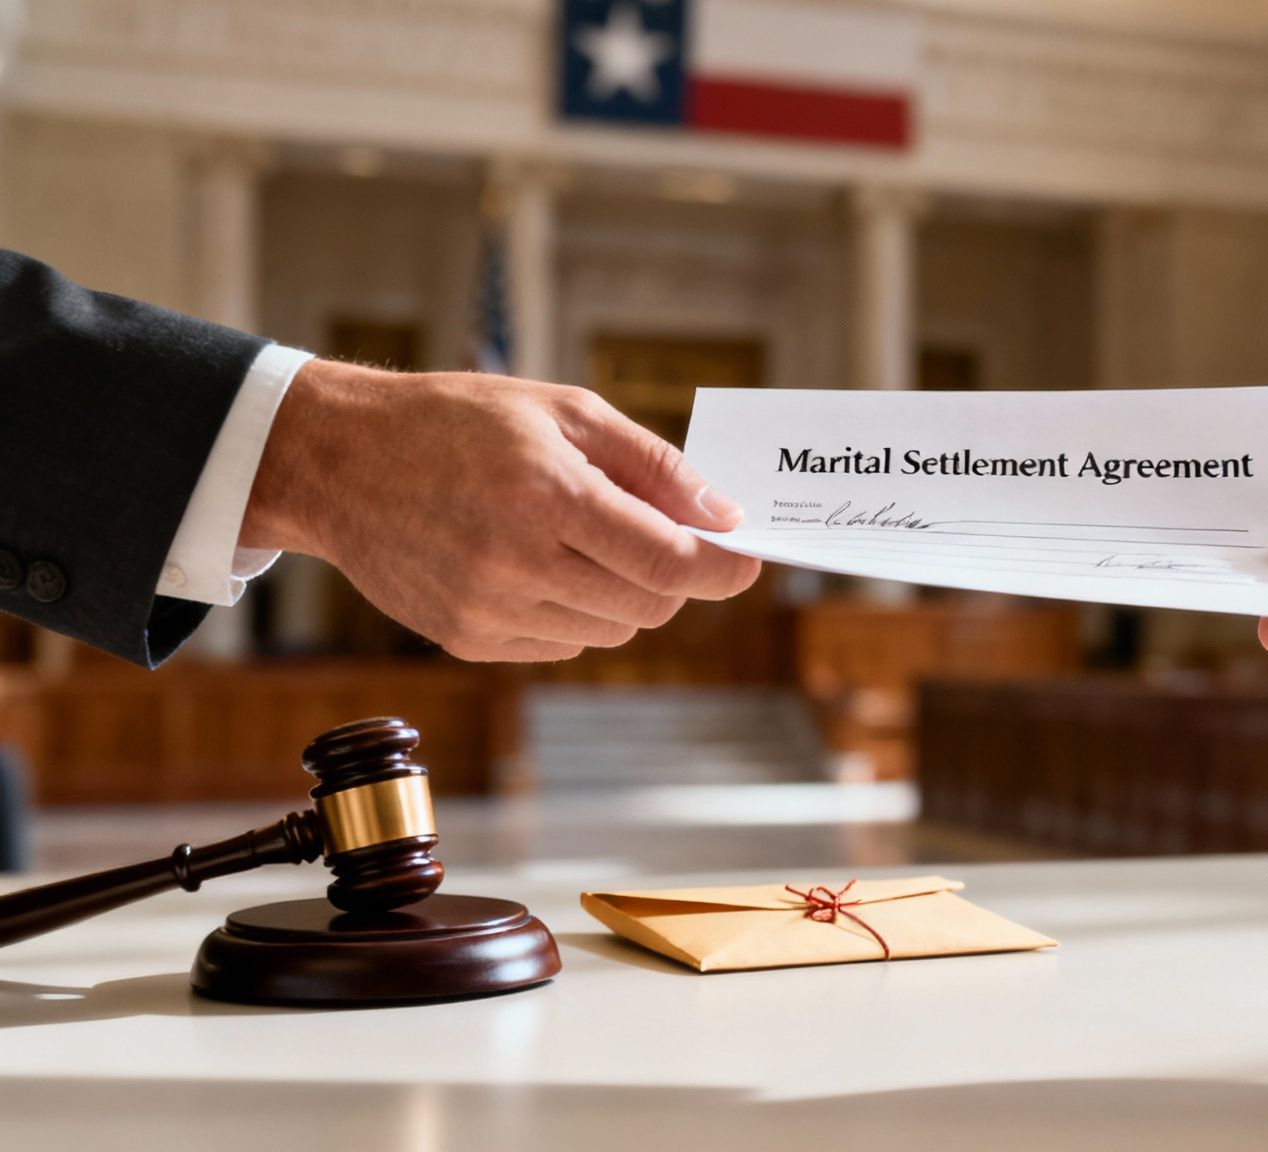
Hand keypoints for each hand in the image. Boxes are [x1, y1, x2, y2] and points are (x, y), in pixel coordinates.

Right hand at [241, 359, 759, 660]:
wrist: (340, 460)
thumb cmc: (460, 422)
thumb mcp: (565, 412)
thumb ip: (654, 465)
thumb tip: (724, 517)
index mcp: (548, 496)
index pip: (668, 561)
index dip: (723, 568)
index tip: (747, 561)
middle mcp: (517, 562)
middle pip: (650, 605)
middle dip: (675, 577)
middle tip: (660, 535)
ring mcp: (488, 610)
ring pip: (611, 631)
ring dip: (623, 594)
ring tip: (582, 539)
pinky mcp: (466, 639)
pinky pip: (562, 644)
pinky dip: (574, 611)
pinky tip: (539, 564)